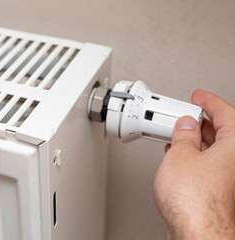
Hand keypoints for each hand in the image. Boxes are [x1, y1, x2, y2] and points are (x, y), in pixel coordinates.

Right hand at [153, 89, 234, 239]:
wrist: (195, 232)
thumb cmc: (195, 201)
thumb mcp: (180, 155)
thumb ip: (183, 135)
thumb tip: (185, 125)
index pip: (228, 114)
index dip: (210, 101)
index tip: (200, 96)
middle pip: (223, 132)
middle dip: (202, 122)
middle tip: (186, 115)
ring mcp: (228, 177)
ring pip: (214, 149)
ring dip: (195, 140)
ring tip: (177, 134)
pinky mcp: (216, 190)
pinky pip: (206, 164)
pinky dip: (193, 156)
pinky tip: (178, 155)